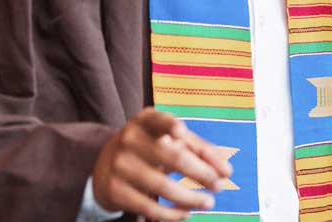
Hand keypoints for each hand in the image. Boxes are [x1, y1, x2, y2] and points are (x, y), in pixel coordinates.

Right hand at [91, 108, 232, 220]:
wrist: (105, 165)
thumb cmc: (150, 148)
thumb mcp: (170, 140)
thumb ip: (200, 150)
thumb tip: (226, 171)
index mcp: (145, 121)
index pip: (158, 120)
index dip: (169, 125)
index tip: (181, 131)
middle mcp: (130, 139)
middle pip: (171, 157)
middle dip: (201, 173)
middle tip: (220, 185)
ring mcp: (120, 165)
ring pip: (162, 186)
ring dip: (191, 198)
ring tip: (208, 202)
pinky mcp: (116, 190)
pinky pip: (149, 207)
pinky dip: (172, 213)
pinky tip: (186, 212)